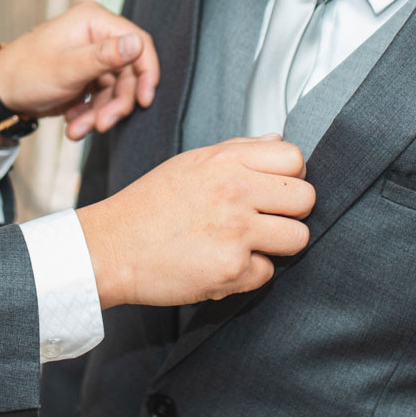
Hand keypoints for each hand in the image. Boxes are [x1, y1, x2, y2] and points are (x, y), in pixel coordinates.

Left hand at [0, 0, 161, 143]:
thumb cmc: (26, 74)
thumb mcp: (68, 68)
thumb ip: (105, 56)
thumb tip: (138, 42)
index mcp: (93, 20)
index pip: (139, 42)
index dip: (147, 72)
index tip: (145, 100)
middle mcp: (95, 33)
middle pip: (128, 71)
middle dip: (116, 102)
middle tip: (103, 124)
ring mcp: (91, 55)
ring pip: (115, 88)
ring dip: (101, 113)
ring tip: (78, 130)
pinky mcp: (86, 74)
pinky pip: (102, 96)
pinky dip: (91, 114)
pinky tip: (74, 124)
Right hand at [77, 136, 313, 307]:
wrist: (109, 248)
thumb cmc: (146, 207)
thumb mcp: (189, 163)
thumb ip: (238, 150)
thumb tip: (278, 142)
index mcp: (226, 161)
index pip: (295, 158)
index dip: (290, 176)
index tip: (273, 189)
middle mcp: (235, 192)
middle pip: (306, 199)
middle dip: (291, 212)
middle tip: (264, 220)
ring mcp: (236, 232)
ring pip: (298, 238)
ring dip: (276, 246)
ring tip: (245, 244)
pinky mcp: (231, 269)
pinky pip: (267, 273)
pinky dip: (247, 274)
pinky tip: (220, 263)